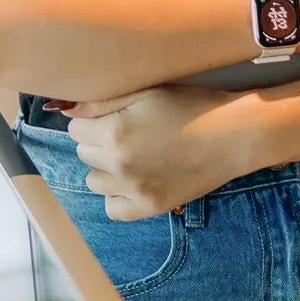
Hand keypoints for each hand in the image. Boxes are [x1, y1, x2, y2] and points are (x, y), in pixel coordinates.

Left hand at [54, 87, 248, 220]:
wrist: (232, 135)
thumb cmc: (192, 105)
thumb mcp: (147, 91)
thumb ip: (103, 101)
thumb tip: (67, 109)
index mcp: (116, 131)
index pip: (77, 128)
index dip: (93, 119)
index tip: (113, 115)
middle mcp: (119, 164)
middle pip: (83, 153)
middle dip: (98, 141)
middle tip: (127, 131)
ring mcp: (134, 190)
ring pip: (93, 181)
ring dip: (105, 168)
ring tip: (132, 154)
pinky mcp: (149, 207)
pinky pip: (112, 209)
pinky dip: (117, 194)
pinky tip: (134, 178)